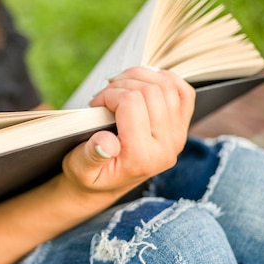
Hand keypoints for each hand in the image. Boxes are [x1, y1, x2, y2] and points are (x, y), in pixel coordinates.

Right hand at [61, 66, 194, 200]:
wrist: (105, 186)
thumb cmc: (89, 174)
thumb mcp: (79, 169)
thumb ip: (91, 156)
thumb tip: (106, 143)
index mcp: (140, 158)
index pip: (131, 103)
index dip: (109, 95)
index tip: (94, 104)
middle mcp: (165, 147)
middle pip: (150, 91)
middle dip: (122, 84)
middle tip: (104, 96)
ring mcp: (177, 137)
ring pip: (166, 86)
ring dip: (140, 77)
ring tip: (119, 87)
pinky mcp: (180, 128)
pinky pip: (184, 93)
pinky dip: (165, 80)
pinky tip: (144, 83)